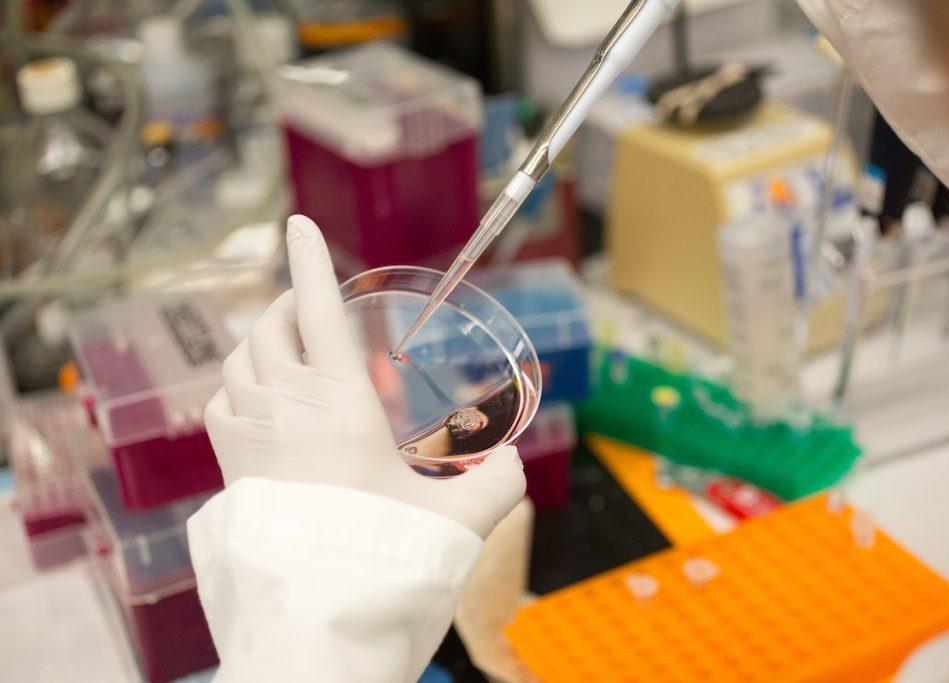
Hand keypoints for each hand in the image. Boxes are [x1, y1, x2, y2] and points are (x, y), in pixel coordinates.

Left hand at [203, 215, 525, 537]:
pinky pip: (219, 403)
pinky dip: (237, 385)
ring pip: (237, 360)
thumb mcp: (459, 516)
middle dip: (287, 301)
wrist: (320, 610)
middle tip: (308, 301)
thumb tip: (513, 464)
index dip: (308, 260)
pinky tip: (257, 399)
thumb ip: (498, 483)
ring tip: (286, 346)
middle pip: (269, 327)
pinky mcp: (231, 467)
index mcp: (339, 402)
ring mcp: (250, 436)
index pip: (315, 310)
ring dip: (260, 341)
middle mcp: (285, 407)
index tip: (297, 223)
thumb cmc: (385, 554)